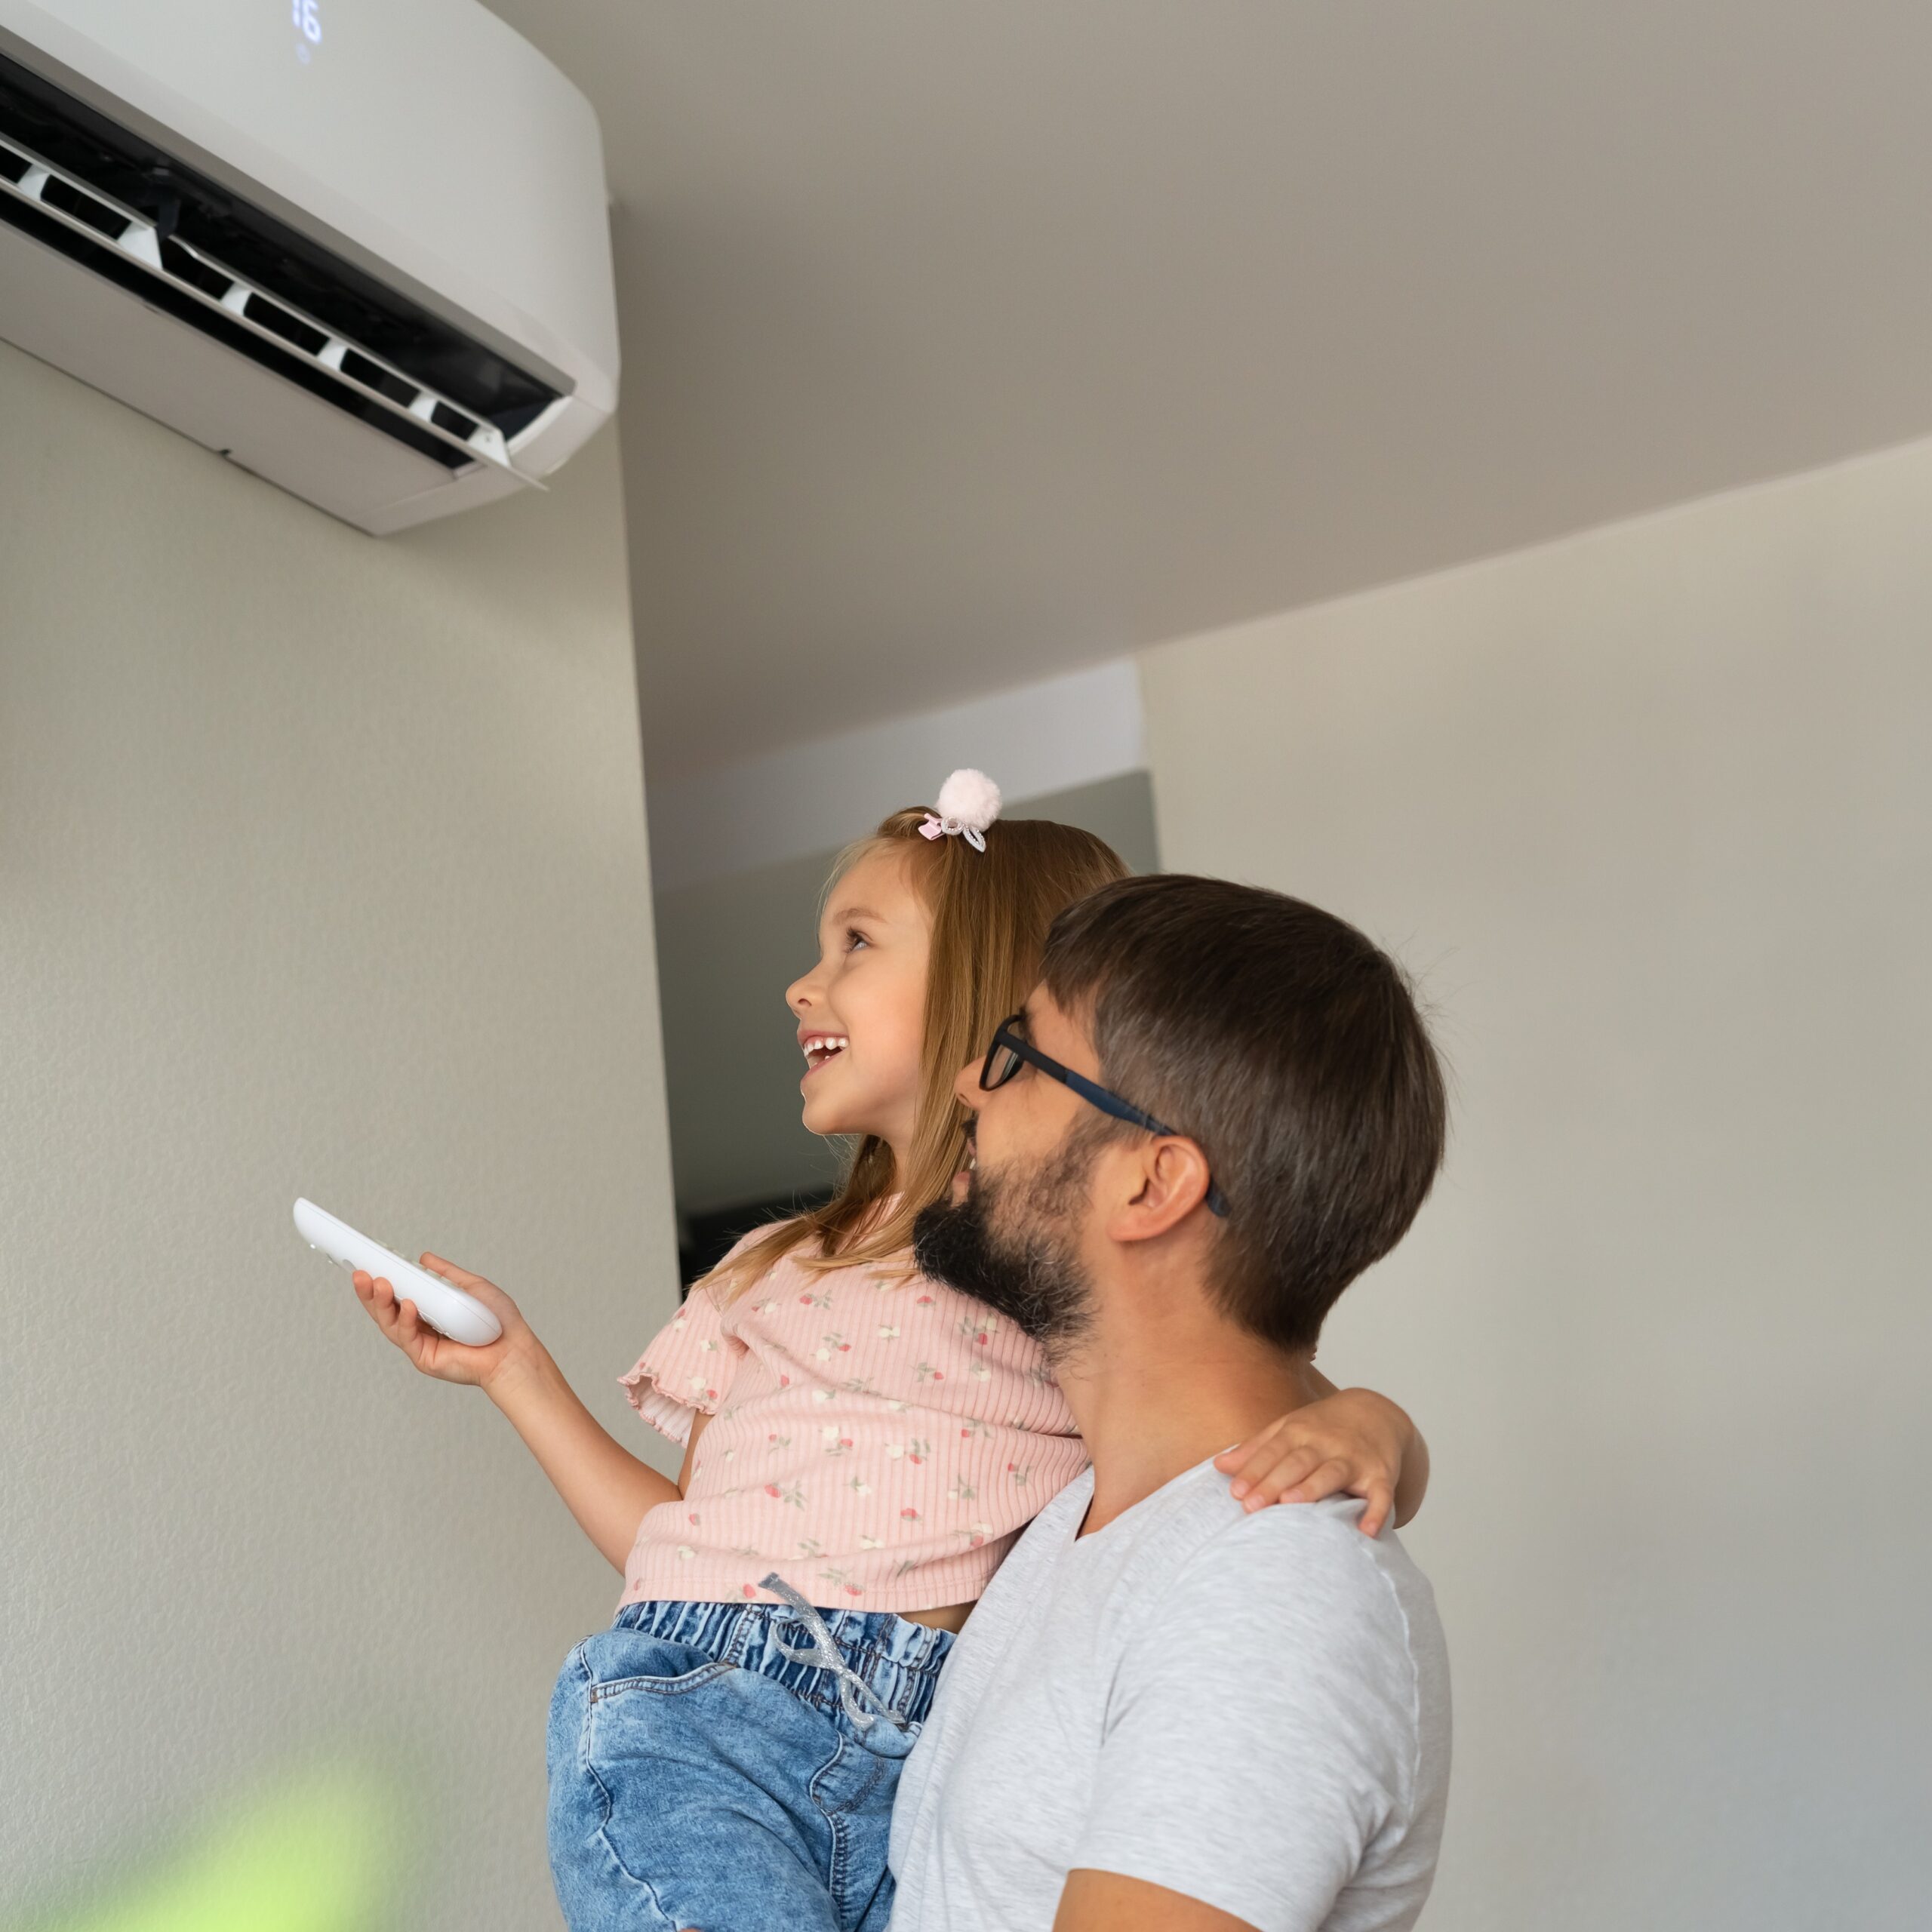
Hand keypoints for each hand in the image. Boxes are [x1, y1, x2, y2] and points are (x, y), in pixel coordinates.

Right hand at [350, 1253, 534, 1392]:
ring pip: (390, 1324)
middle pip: (386, 1310)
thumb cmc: (497, 1321)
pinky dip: (405, 1320)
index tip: (366, 1265)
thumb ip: (445, 1274)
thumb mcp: (470, 1287)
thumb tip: (423, 1258)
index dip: (380, 1283)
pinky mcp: (424, 1358)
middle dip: (370, 1292)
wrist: (513, 1349)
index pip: (397, 1295)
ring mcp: (420, 1344)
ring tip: (378, 1283)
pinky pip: (409, 1338)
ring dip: (381, 1303)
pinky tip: (408, 1304)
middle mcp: (420, 1328)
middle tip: (361, 1273)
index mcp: (427, 1311)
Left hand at [1212, 1388, 1414, 1537]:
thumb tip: (1218, 1466)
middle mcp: (1325, 1443)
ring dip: (1313, 1487)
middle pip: (1297, 1462)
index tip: (1235, 1493)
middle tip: (1251, 1507)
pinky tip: (1367, 1531)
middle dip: (1274, 1482)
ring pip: (1332, 1472)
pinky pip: (1381, 1494)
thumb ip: (1255, 1449)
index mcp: (1299, 1430)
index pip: (1273, 1451)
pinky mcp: (1381, 1474)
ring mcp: (1354, 1458)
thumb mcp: (1288, 1429)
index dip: (1254, 1471)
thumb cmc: (1322, 1428)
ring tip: (1291, 1504)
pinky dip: (1377, 1511)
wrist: (1376, 1411)